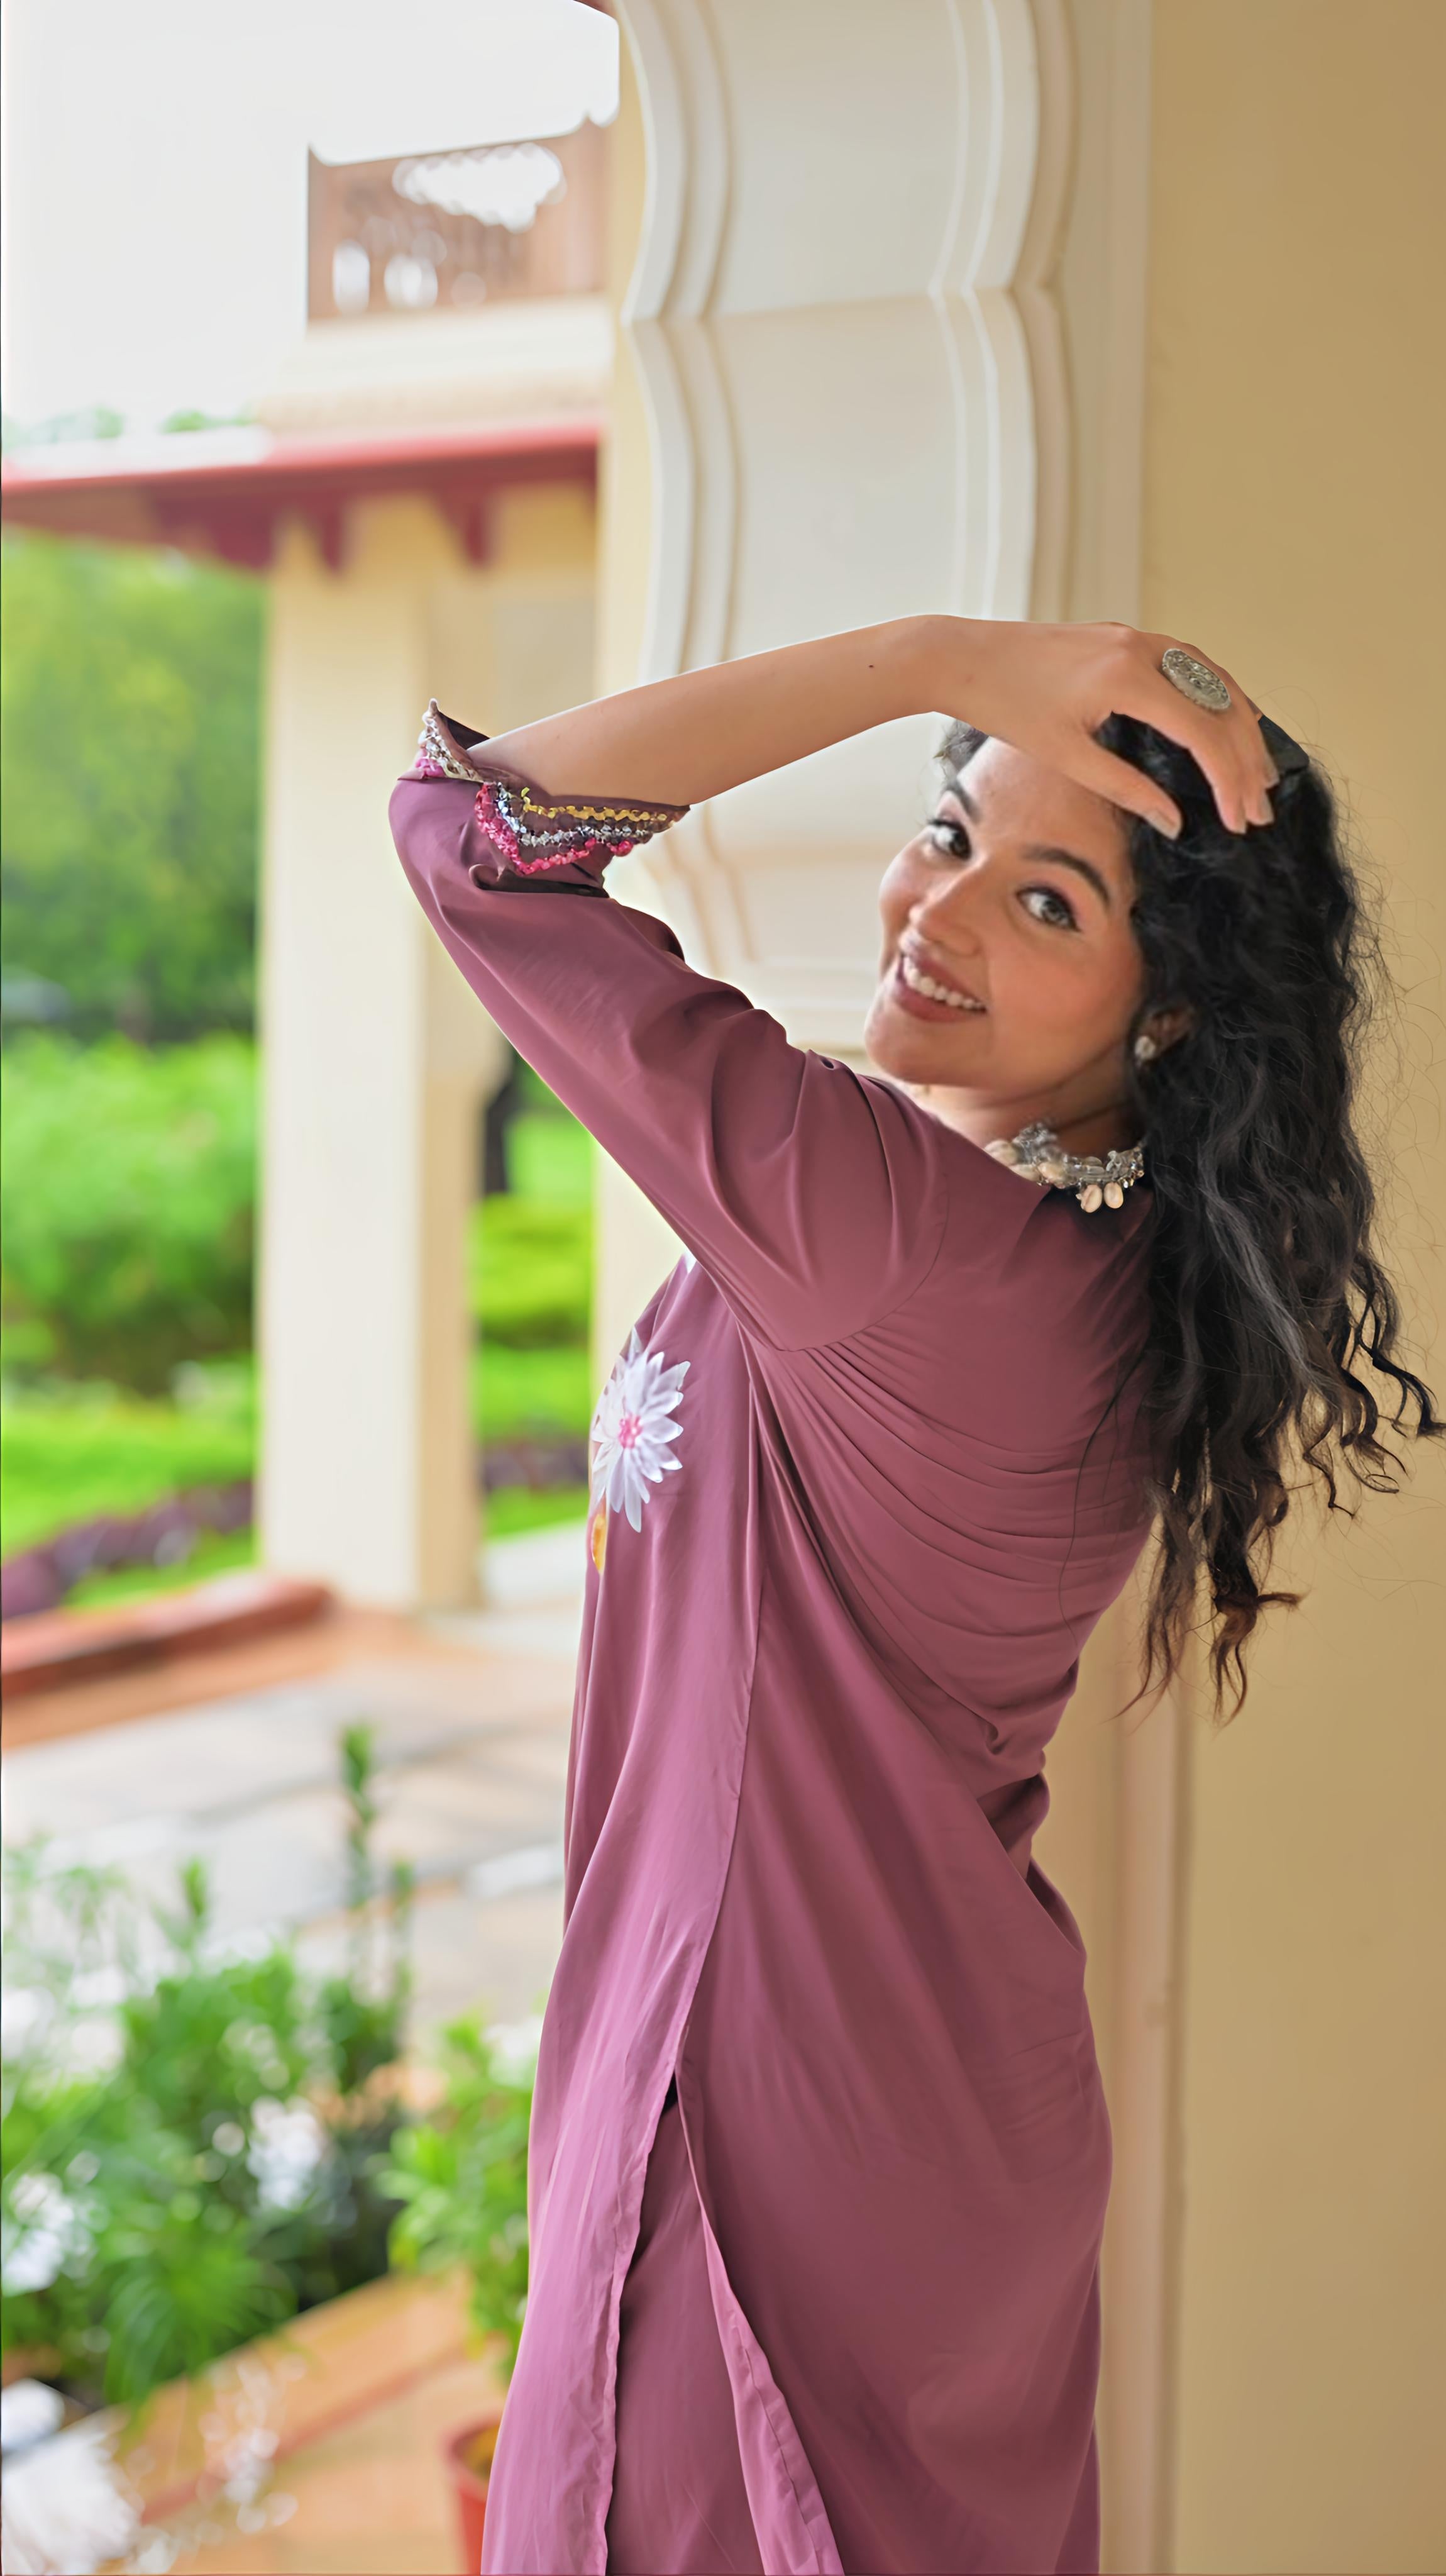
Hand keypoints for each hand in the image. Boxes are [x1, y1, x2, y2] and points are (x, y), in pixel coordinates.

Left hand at [933, 618, 1277, 837]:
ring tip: (1258, 771)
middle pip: (1221, 703)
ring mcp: (1138, 637)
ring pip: (1213, 679)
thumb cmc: (1005, 705)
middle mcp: (1143, 647)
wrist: (962, 656)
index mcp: (1127, 677)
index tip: (1240, 818)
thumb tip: (1175, 820)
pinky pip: (1191, 667)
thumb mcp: (1065, 757)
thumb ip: (1125, 788)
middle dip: (1247, 758)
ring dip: (1241, 725)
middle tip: (1261, 805)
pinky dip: (1216, 698)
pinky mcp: (1128, 637)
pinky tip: (1226, 724)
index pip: (1202, 732)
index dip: (1229, 779)